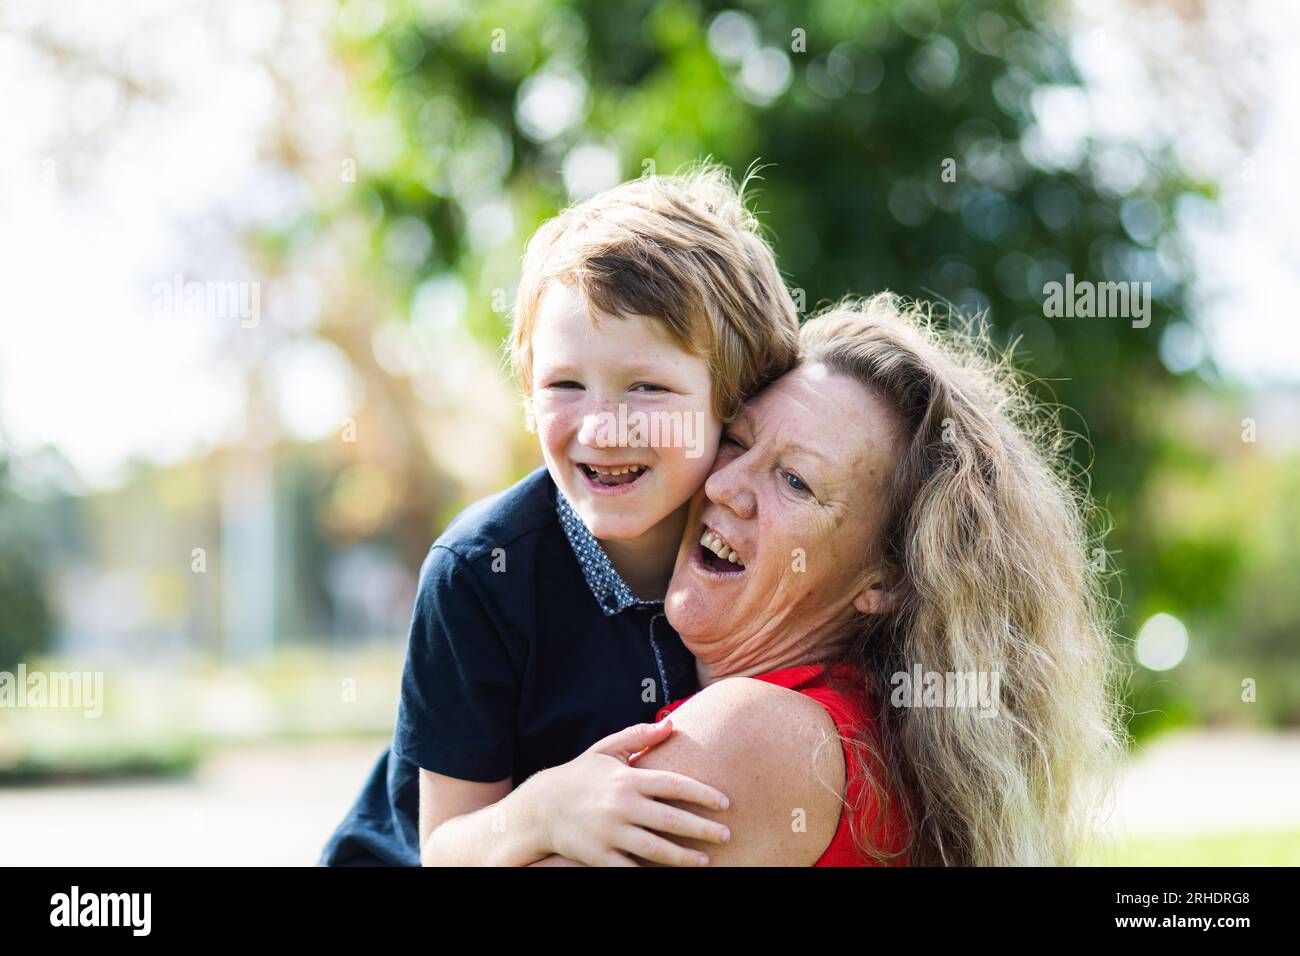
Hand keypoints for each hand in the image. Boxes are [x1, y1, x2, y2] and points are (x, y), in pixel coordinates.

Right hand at [520, 719, 730, 865]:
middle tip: (727, 835)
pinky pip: (630, 869)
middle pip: (671, 820)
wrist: (539, 809)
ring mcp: (609, 833)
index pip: (674, 785)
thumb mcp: (605, 750)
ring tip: (706, 860)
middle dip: (703, 829)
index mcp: (627, 779)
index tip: (726, 804)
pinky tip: (668, 874)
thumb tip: (671, 724)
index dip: (703, 794)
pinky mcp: (598, 856)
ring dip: (684, 857)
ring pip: (655, 849)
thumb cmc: (579, 777)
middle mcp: (621, 806)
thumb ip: (638, 736)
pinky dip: (649, 872)